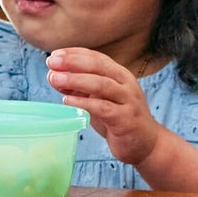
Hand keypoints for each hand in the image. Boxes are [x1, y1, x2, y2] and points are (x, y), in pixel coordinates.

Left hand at [46, 47, 160, 165]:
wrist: (146, 143)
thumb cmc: (118, 117)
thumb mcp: (97, 98)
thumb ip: (78, 87)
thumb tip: (53, 75)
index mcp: (119, 74)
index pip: (96, 57)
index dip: (74, 53)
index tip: (54, 54)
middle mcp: (126, 84)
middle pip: (98, 66)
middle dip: (73, 62)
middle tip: (51, 62)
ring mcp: (128, 101)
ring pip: (101, 84)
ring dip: (75, 80)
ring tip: (55, 79)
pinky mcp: (126, 119)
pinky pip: (103, 108)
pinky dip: (84, 102)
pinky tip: (67, 100)